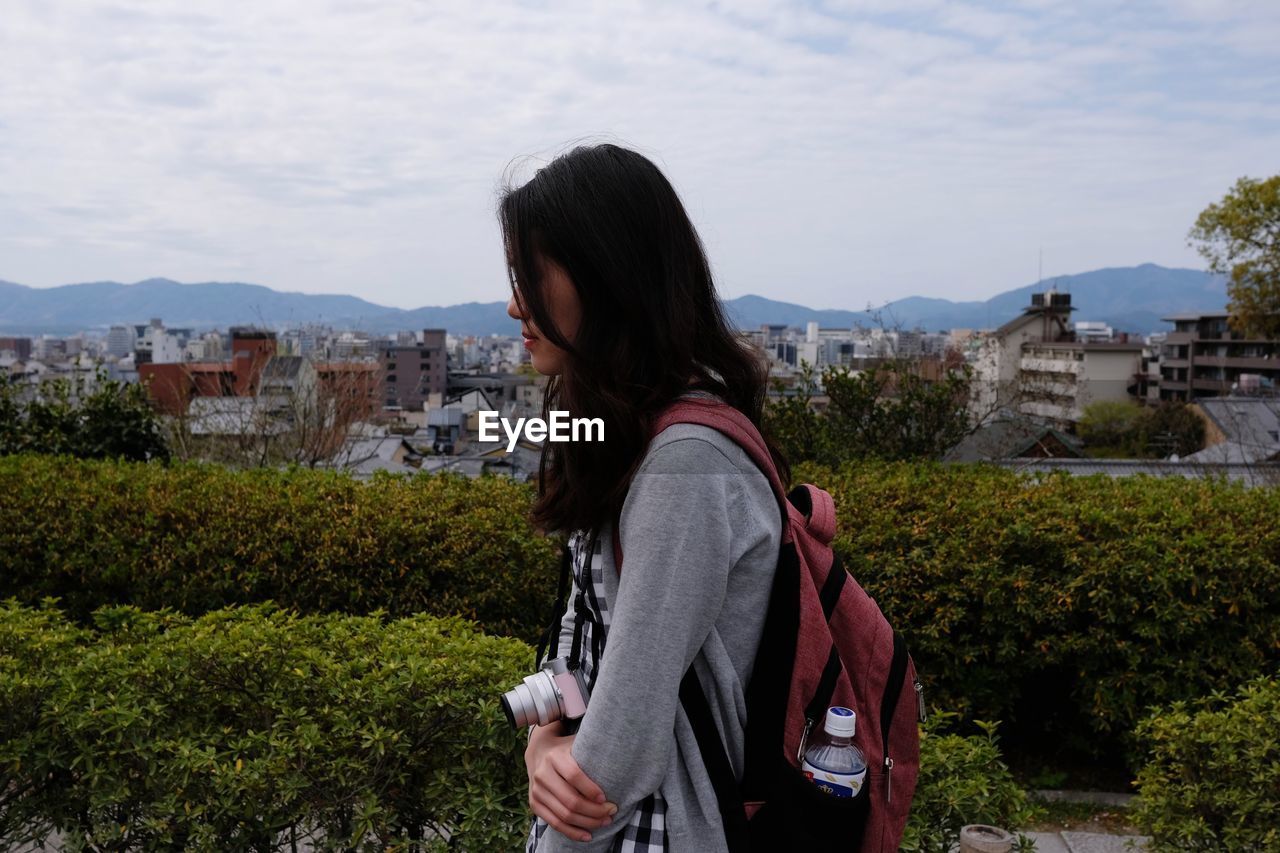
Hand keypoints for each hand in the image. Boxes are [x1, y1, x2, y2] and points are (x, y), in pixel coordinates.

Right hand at [526, 721, 617, 842]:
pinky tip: (588, 835)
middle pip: (571, 800)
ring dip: (587, 823)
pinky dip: (572, 832)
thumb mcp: (577, 742)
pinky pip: (554, 823)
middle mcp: (542, 774)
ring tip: (604, 822)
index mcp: (555, 757)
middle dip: (594, 811)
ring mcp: (536, 790)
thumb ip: (593, 747)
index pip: (574, 776)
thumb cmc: (567, 749)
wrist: (538, 752)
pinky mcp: (534, 804)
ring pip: (564, 815)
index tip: (607, 799)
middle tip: (612, 812)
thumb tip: (623, 749)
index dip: (591, 790)